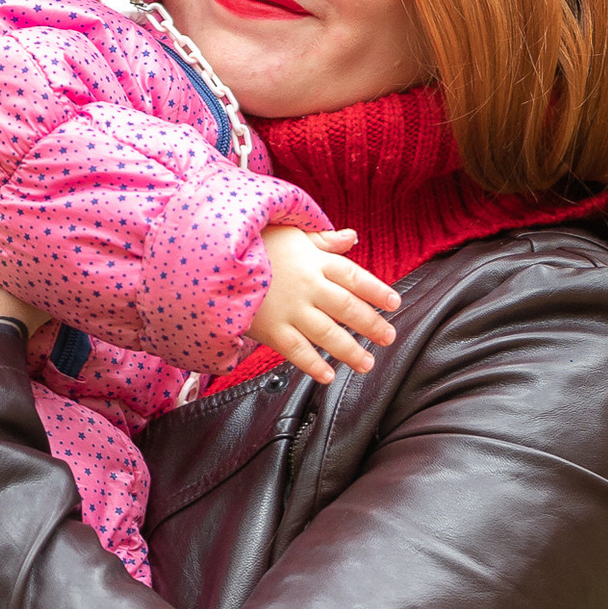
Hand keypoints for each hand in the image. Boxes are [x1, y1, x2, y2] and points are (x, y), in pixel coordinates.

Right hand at [252, 223, 400, 383]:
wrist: (213, 260)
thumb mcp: (290, 233)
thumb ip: (323, 239)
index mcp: (314, 261)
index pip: (354, 277)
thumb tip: (352, 238)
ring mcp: (290, 309)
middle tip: (388, 337)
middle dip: (371, 324)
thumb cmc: (254, 244)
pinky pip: (297, 351)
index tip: (394, 303)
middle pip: (347, 307)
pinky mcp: (270, 329)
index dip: (377, 291)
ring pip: (327, 333)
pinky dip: (314, 365)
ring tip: (367, 363)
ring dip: (350, 351)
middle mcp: (307, 286)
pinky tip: (329, 375)